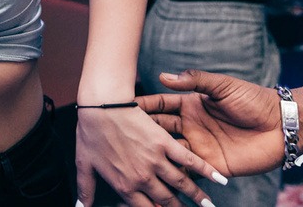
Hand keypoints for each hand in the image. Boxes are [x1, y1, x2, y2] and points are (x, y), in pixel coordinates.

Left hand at [75, 105, 225, 206]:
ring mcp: (155, 160)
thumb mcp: (84, 164)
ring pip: (181, 184)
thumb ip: (86, 190)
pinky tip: (219, 180)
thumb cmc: (89, 132)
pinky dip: (206, 170)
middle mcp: (143, 177)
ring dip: (198, 197)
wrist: (99, 105)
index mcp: (124, 185)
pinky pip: (189, 159)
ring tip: (209, 206)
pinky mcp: (164, 142)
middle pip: (167, 201)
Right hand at [136, 70, 283, 177]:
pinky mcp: (211, 167)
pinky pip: (189, 173)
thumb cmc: (253, 100)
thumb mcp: (223, 86)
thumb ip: (195, 81)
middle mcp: (191, 127)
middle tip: (119, 136)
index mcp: (191, 105)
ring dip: (153, 157)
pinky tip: (155, 178)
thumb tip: (164, 76)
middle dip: (140, 133)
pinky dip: (174, 177)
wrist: (280, 126)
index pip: (160, 105)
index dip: (142, 106)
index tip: (122, 107)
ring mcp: (199, 148)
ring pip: (169, 154)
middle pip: (159, 130)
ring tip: (131, 161)